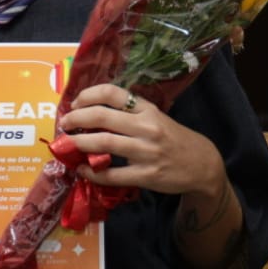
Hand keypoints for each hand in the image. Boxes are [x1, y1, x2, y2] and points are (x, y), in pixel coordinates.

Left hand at [58, 84, 226, 200]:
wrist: (202, 165)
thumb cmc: (173, 138)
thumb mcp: (156, 117)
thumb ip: (130, 113)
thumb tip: (92, 111)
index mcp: (147, 109)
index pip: (113, 93)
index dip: (88, 95)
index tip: (75, 102)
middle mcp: (146, 127)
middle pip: (102, 116)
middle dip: (76, 118)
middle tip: (65, 123)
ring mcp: (146, 152)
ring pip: (103, 143)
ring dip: (79, 143)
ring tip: (67, 144)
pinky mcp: (146, 175)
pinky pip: (111, 174)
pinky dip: (92, 172)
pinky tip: (83, 169)